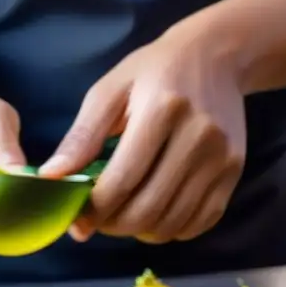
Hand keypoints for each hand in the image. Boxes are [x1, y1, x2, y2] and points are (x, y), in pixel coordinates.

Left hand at [40, 23, 246, 243]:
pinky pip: (199, 222)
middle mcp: (199, 137)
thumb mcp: (108, 92)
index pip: (122, 181)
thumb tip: (50, 178)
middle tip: (96, 219)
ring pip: (171, 223)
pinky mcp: (235, 171)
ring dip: (138, 231)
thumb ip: (81, 136)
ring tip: (122, 215)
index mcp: (163, 110)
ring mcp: (222, 157)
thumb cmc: (152, 72)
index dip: (93, 210)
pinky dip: (170, 230)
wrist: (216, 55)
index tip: (75, 218)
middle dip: (112, 226)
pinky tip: (153, 214)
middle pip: (147, 209)